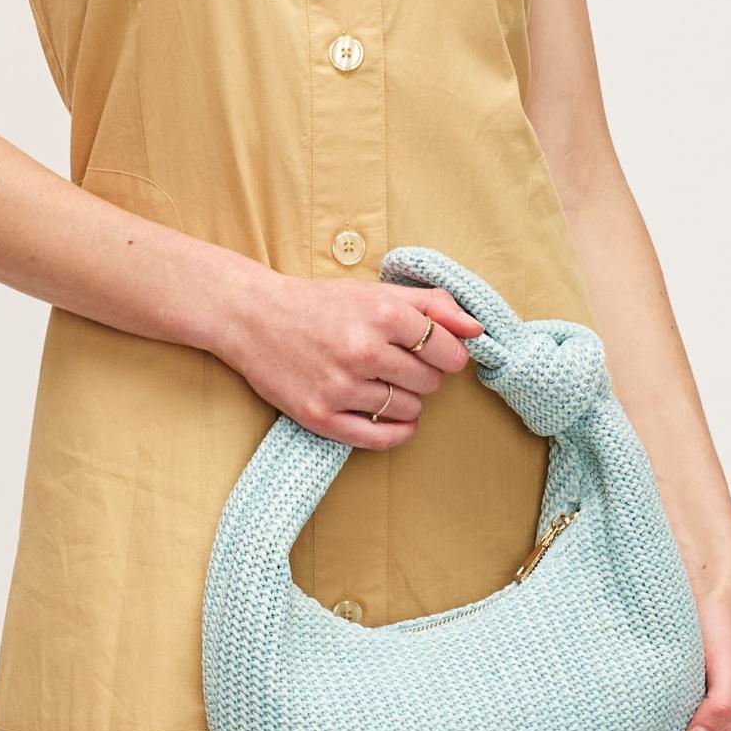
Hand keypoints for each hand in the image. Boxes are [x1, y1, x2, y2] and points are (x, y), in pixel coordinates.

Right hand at [210, 273, 484, 447]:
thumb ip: (433, 305)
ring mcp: (340, 387)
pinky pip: (382, 439)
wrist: (253, 318)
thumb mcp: (377, 291)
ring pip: (409, 410)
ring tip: (382, 382)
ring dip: (406, 400)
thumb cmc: (320, 303)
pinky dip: (396, 432)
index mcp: (381, 313)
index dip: (447, 353)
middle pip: (431, 383)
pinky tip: (390, 416)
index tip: (433, 351)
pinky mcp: (321, 417)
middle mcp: (362, 350)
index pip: (449, 351)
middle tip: (397, 362)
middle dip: (423, 374)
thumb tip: (478, 330)